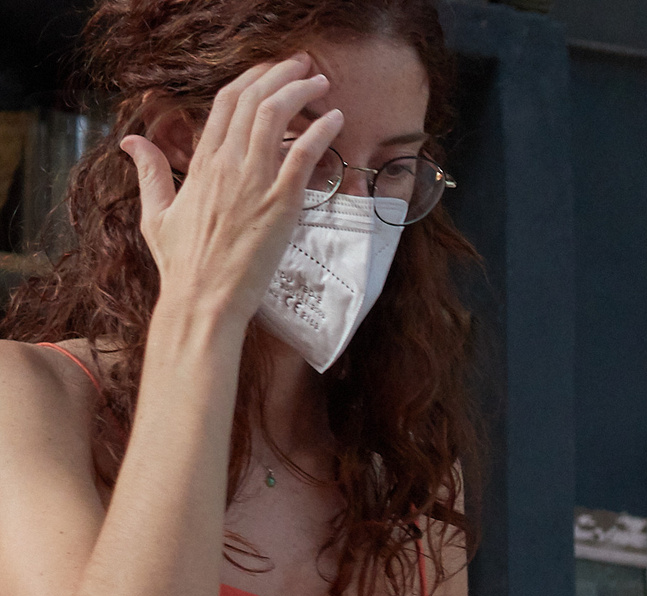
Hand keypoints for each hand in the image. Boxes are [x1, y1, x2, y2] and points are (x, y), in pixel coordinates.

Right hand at [125, 57, 343, 332]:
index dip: (250, 80)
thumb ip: (150, 172)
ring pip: (275, 118)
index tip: (271, 69)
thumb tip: (131, 141)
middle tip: (303, 64)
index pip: (225, 104)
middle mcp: (226, 165)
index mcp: (201, 163)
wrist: (202, 300)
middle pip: (252, 101)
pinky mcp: (280, 204)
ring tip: (320, 80)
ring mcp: (253, 183)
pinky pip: (302, 156)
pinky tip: (336, 117)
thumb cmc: (182, 264)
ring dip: (300, 92)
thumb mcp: (156, 212)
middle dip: (279, 74)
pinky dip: (321, 132)